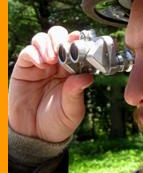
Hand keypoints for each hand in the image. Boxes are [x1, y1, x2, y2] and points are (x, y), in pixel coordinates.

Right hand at [8, 26, 93, 142]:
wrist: (34, 136)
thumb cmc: (56, 122)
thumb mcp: (72, 111)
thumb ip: (76, 93)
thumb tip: (87, 77)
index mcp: (73, 70)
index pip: (77, 47)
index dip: (79, 41)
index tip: (81, 41)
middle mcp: (57, 64)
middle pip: (59, 36)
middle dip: (62, 38)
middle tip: (64, 49)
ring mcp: (40, 64)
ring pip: (43, 39)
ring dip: (49, 43)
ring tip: (52, 58)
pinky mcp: (24, 69)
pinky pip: (28, 52)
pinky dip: (35, 53)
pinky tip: (41, 64)